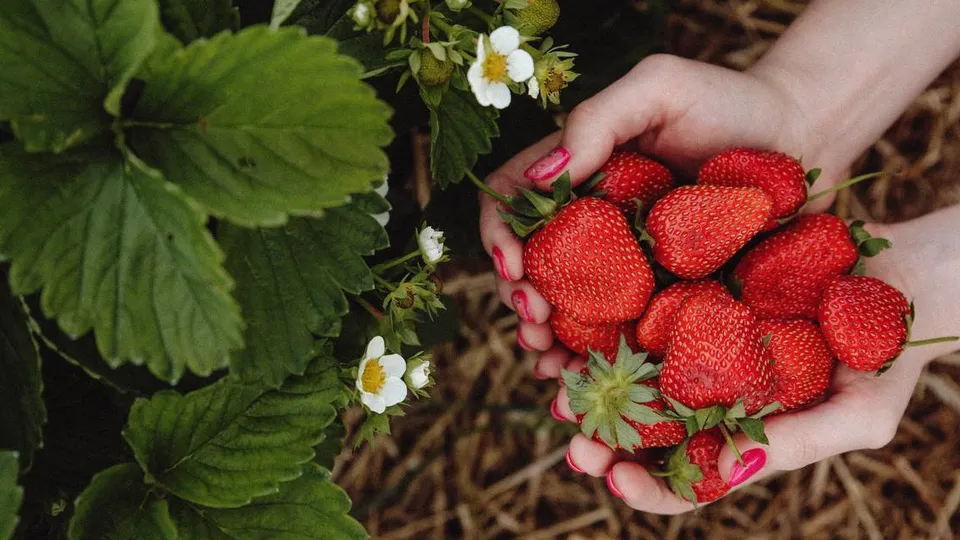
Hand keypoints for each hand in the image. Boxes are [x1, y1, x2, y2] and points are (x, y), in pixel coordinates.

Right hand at [479, 54, 837, 365]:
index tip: (513, 267)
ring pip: (570, 311)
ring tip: (551, 368)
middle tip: (532, 324)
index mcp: (578, 175)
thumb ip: (595, 120)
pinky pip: (627, 336)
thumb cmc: (731, 101)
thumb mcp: (658, 87)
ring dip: (549, 344)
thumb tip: (539, 180)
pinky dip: (603, 362)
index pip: (513, 201)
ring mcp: (629, 267)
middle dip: (520, 301)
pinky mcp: (667, 299)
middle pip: (533, 266)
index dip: (500, 235)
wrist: (806, 137)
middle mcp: (593, 225)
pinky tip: (591, 382)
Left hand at [549, 211, 959, 513]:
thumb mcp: (858, 411)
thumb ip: (797, 444)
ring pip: (629, 372)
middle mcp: (710, 394)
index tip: (614, 478)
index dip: (646, 487)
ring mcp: (697, 344)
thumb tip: (727, 473)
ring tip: (557, 377)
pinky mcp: (693, 292)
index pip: (685, 480)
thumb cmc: (889, 355)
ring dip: (589, 382)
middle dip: (601, 439)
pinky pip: (641, 308)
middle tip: (571, 434)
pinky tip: (575, 312)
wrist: (905, 274)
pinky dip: (605, 316)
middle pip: (642, 430)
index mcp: (742, 435)